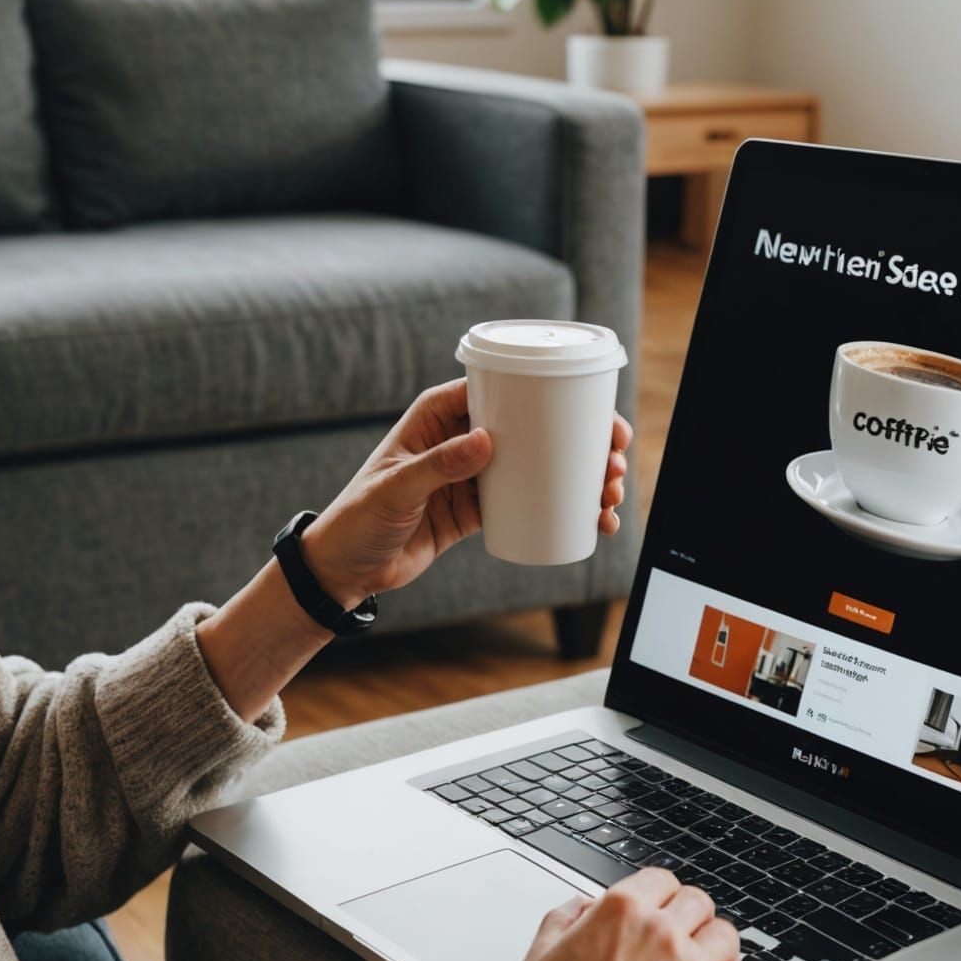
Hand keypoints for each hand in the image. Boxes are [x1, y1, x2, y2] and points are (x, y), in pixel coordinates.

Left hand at [301, 378, 632, 605]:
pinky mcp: (478, 509)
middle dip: (582, 442)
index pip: (503, 390)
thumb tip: (486, 442)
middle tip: (615, 459)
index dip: (553, 396)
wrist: (344, 570)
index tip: (593, 412)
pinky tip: (592, 519)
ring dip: (580, 477)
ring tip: (610, 495)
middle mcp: (461, 438)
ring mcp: (473, 474)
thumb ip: (438, 466)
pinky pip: (529, 502)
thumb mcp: (396, 488)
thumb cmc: (357, 519)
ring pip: (540, 466)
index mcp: (439, 415)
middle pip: (534, 428)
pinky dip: (562, 509)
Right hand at [497, 869, 749, 960]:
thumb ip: (561, 921)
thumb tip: (581, 906)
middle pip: (699, 904)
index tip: (661, 911)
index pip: (660, 880)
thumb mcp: (534, 960)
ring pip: (727, 938)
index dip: (661, 896)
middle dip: (691, 920)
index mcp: (618, 910)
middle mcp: (659, 930)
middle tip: (684, 941)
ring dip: (718, 952)